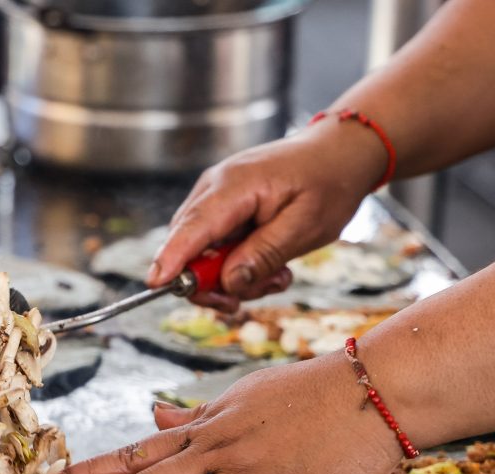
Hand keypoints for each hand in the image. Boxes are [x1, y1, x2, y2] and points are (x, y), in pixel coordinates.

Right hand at [148, 123, 388, 311]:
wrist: (338, 152)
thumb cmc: (327, 182)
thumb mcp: (306, 226)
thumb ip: (264, 255)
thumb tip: (228, 283)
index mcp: (234, 186)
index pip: (192, 227)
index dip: (171, 258)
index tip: (155, 283)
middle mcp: (213, 188)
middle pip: (186, 245)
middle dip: (211, 282)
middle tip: (243, 300)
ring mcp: (213, 196)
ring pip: (199, 252)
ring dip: (230, 276)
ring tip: (275, 276)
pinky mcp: (220, 207)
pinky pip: (212, 246)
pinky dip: (235, 264)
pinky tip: (268, 265)